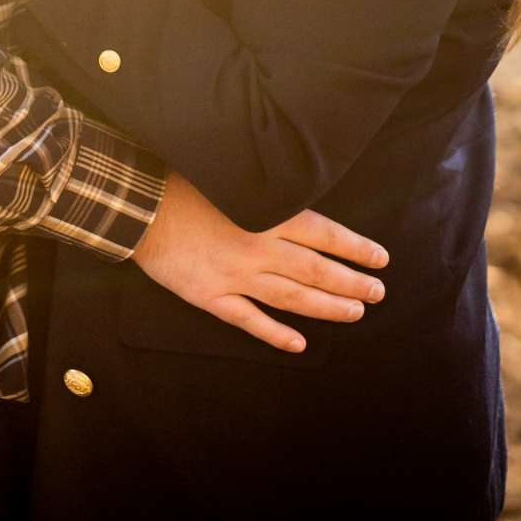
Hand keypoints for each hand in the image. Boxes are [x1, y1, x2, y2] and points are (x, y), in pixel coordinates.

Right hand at [131, 172, 388, 353]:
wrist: (140, 205)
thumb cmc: (185, 181)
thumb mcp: (235, 175)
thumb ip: (269, 190)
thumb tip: (304, 197)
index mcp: (267, 214)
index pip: (324, 234)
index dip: (355, 248)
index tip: (380, 259)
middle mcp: (258, 248)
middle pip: (315, 271)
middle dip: (351, 283)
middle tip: (377, 292)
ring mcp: (235, 276)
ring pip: (292, 299)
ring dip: (326, 308)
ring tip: (354, 313)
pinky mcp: (211, 297)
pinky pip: (250, 321)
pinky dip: (276, 335)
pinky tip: (299, 345)